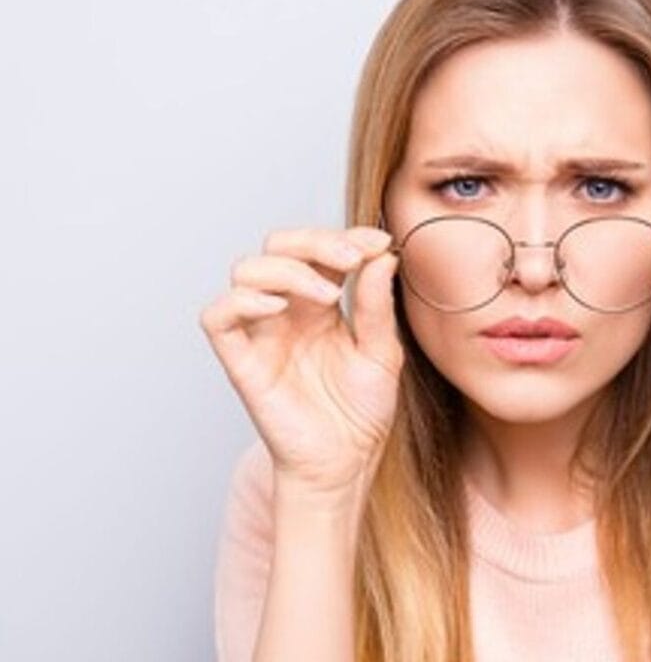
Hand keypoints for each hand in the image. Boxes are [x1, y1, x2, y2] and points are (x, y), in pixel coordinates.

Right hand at [199, 225, 403, 502]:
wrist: (346, 463)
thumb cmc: (362, 412)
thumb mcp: (383, 353)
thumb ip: (377, 305)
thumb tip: (382, 255)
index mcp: (322, 304)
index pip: (321, 249)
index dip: (347, 237)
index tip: (379, 243)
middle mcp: (288, 311)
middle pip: (278, 246)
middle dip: (314, 241)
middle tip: (351, 259)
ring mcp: (262, 332)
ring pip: (246, 269)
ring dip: (287, 268)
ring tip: (326, 295)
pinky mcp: (241, 360)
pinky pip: (218, 317)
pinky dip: (241, 300)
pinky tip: (277, 306)